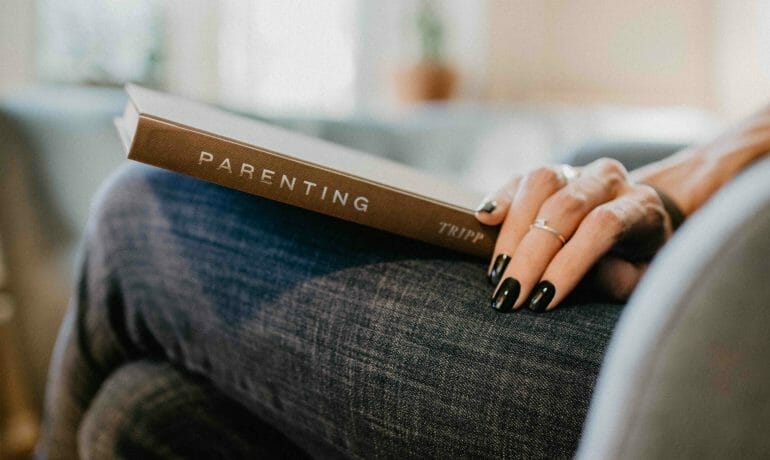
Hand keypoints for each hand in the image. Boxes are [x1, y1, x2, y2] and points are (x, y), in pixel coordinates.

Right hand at [475, 158, 671, 312]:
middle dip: (531, 255)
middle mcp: (610, 179)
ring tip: (497, 271)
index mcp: (641, 206)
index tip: (542, 299)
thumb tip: (576, 276)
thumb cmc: (640, 260)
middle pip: (565, 206)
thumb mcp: (642, 280)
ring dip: (513, 230)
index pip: (603, 225)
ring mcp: (578, 171)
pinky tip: (484, 220)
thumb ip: (615, 278)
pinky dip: (501, 198)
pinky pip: (520, 178)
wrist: (639, 221)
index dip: (569, 263)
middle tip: (509, 294)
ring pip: (540, 183)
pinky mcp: (550, 173)